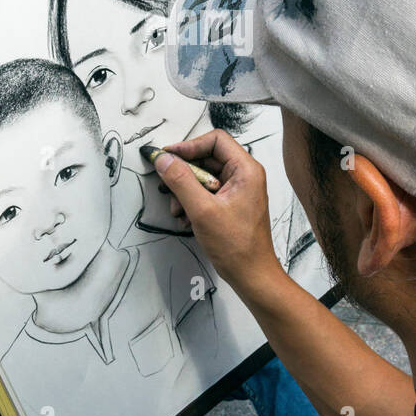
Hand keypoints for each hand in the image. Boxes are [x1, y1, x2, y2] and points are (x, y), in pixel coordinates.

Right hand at [152, 129, 285, 303]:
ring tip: (178, 210)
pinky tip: (186, 219)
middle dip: (184, 174)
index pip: (215, 140)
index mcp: (246, 170)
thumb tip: (163, 159)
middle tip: (167, 186)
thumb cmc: (237, 246)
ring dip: (185, 191)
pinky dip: (192, 202)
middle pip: (206, 158)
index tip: (168, 157)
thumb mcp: (202, 210)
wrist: (251, 275)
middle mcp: (244, 176)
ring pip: (203, 177)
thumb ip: (181, 181)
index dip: (189, 146)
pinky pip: (206, 193)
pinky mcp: (230, 204)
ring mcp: (238, 190)